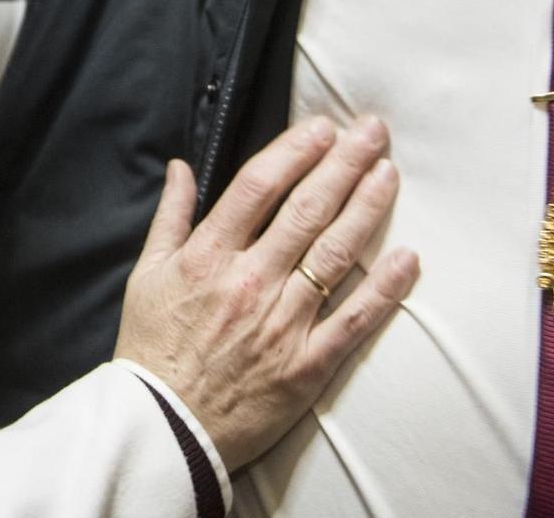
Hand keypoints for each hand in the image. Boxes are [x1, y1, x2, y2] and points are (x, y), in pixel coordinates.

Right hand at [113, 115, 416, 470]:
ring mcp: (280, 323)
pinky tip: (407, 258)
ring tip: (389, 173)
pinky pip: (352, 320)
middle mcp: (249, 281)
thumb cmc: (152, 349)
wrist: (163, 427)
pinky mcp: (305, 365)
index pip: (258, 186)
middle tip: (372, 131)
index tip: (321, 127)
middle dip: (343, 163)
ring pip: (333, 254)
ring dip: (366, 209)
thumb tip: (181, 167)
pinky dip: (383, 288)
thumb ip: (169, 216)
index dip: (294, 150)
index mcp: (208, 256)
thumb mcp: (145, 274)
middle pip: (305, 210)